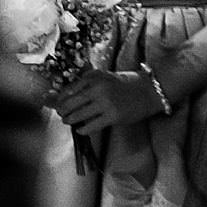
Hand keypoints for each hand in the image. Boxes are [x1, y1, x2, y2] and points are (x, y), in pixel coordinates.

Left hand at [50, 68, 168, 136]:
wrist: (149, 91)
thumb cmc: (125, 84)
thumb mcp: (105, 77)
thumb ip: (86, 83)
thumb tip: (61, 95)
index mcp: (94, 77)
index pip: (68, 90)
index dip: (60, 100)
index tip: (57, 105)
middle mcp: (97, 88)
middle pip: (70, 104)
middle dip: (63, 112)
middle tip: (62, 116)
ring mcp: (105, 102)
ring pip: (78, 116)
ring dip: (70, 121)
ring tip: (69, 122)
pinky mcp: (113, 116)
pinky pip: (91, 126)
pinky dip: (83, 129)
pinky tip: (81, 129)